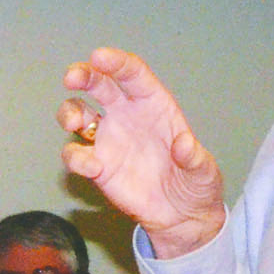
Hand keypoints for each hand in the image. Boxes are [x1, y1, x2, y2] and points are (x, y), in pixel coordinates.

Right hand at [60, 47, 226, 258]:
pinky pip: (76, 155)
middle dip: (83, 75)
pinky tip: (92, 168)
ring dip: (69, 111)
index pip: (132, 74)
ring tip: (74, 122)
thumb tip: (184, 145)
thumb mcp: (204, 171)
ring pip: (78, 113)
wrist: (182, 216)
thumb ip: (194, 158)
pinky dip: (76, 158)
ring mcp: (109, 138)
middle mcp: (126, 114)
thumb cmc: (196, 184)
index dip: (116, 63)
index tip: (99, 56)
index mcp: (154, 104)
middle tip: (71, 77)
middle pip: (99, 84)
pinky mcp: (97, 165)